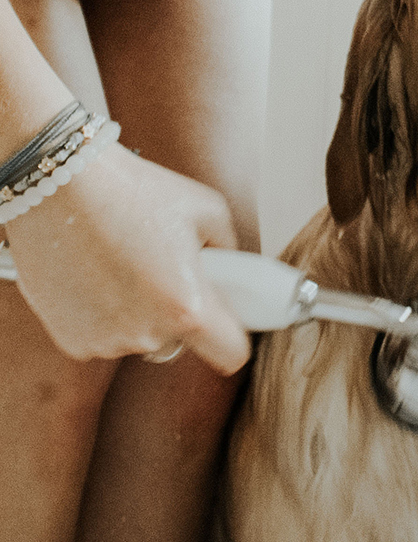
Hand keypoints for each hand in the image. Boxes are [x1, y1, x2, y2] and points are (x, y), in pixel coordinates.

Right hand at [4, 140, 249, 372]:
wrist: (60, 186)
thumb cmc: (133, 190)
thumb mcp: (206, 209)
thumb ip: (229, 250)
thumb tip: (233, 273)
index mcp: (187, 307)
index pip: (231, 354)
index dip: (232, 336)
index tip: (224, 319)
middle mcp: (147, 335)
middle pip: (180, 341)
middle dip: (175, 312)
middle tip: (158, 268)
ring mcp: (106, 342)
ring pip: (139, 338)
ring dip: (137, 313)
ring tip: (120, 263)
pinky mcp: (73, 341)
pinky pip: (103, 336)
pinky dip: (102, 314)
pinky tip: (93, 275)